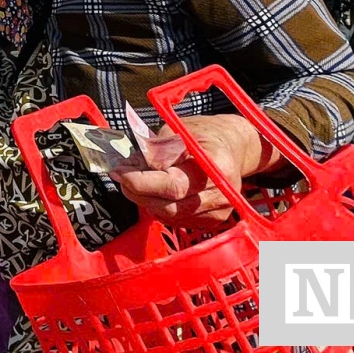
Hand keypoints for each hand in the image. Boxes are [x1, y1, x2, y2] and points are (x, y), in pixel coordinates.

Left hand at [111, 114, 273, 224]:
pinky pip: (176, 220)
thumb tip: (131, 168)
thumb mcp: (179, 131)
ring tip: (134, 180)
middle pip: (170, 206)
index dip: (142, 182)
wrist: (233, 148)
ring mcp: (218, 212)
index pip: (174, 185)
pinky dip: (158, 206)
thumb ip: (157, 151)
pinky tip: (152, 191)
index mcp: (216, 168)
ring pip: (169, 216)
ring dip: (145, 200)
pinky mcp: (211, 222)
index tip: (120, 172)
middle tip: (120, 176)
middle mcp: (222, 195)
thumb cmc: (203, 135)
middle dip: (138, 192)